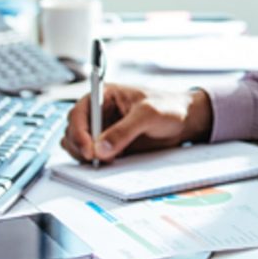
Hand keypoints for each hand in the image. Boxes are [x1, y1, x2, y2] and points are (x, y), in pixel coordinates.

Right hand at [60, 83, 212, 163]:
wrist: (185, 120)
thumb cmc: (169, 107)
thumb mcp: (148, 114)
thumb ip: (125, 130)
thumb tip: (101, 148)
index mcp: (104, 96)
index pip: (79, 112)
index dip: (78, 131)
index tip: (88, 149)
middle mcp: (99, 112)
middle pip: (73, 130)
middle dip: (80, 146)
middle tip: (97, 160)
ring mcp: (102, 129)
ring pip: (78, 145)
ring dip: (84, 155)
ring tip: (105, 161)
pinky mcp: (109, 144)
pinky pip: (92, 155)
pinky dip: (94, 161)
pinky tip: (110, 162)